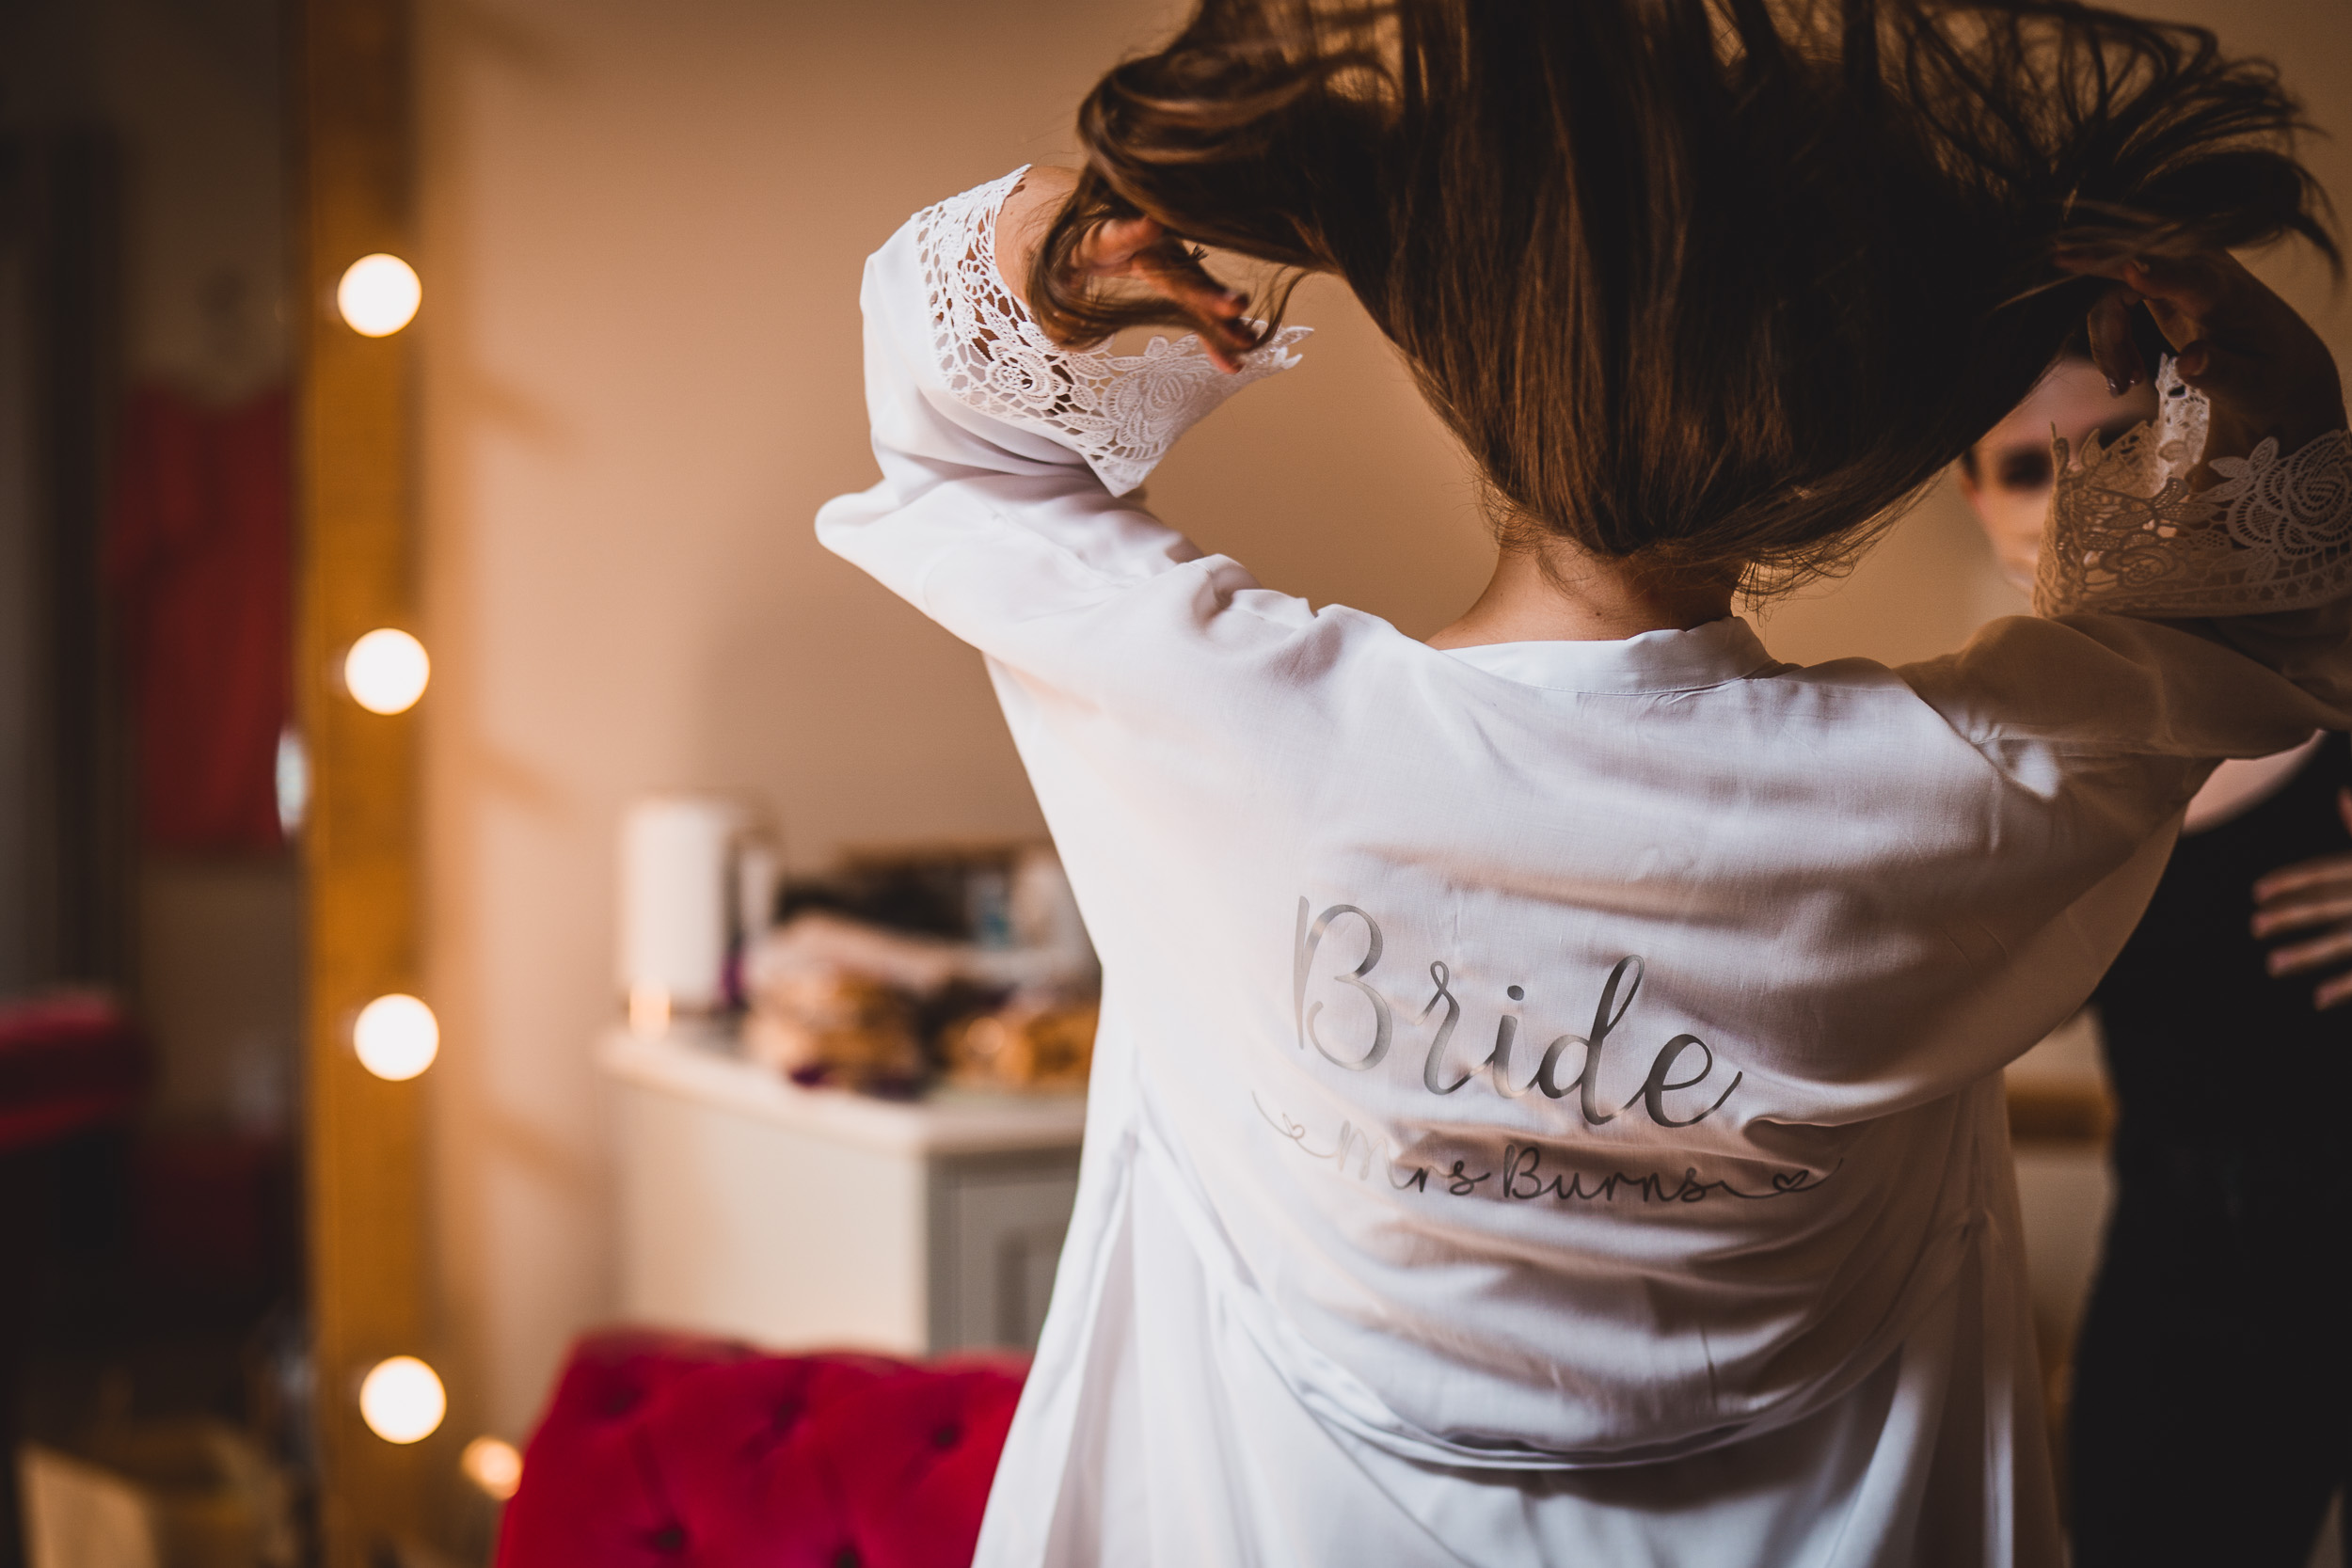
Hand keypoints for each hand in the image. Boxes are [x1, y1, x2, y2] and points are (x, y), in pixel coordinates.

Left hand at [994, 166, 1259, 371]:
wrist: (1061, 224)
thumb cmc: (1049, 256)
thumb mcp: (1041, 284)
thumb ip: (1054, 311)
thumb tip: (1066, 338)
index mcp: (1095, 235)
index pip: (1112, 234)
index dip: (1130, 232)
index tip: (1150, 225)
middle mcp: (1137, 238)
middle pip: (1170, 267)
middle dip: (1202, 291)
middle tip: (1233, 309)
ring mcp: (1160, 251)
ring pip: (1192, 284)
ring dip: (1219, 316)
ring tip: (1245, 341)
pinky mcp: (1172, 267)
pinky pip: (1194, 296)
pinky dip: (1211, 324)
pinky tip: (1234, 349)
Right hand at [2058, 248, 2344, 469]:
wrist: (2276, 358)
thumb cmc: (2266, 374)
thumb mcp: (2251, 385)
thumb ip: (2221, 372)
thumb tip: (2189, 362)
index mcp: (2226, 292)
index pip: (2188, 275)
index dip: (2158, 272)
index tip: (2130, 267)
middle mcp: (2200, 268)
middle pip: (2132, 271)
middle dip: (2103, 304)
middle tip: (2081, 311)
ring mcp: (2176, 268)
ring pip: (2112, 290)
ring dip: (2107, 341)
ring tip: (2123, 387)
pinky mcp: (2159, 277)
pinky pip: (2112, 296)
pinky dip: (2109, 337)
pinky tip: (2126, 374)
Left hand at [2249, 786, 2351, 1009]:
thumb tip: (2341, 797)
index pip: (2326, 871)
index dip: (2291, 880)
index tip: (2257, 891)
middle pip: (2328, 904)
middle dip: (2290, 915)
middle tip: (2254, 926)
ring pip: (2344, 940)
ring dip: (2307, 953)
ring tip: (2272, 964)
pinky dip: (2346, 986)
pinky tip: (2318, 997)